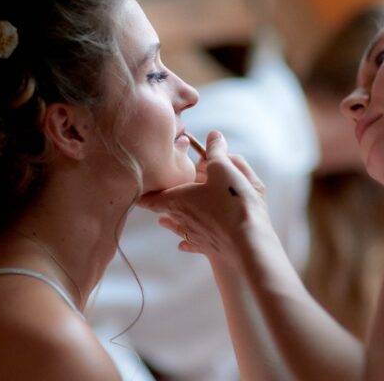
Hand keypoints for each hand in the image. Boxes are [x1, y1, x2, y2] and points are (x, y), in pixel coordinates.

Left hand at [137, 130, 269, 265]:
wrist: (248, 243)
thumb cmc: (231, 203)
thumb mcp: (224, 168)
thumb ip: (216, 151)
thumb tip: (213, 135)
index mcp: (179, 199)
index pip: (152, 197)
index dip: (144, 193)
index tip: (136, 192)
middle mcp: (182, 219)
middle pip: (164, 211)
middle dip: (160, 204)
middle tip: (153, 200)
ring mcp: (195, 236)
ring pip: (176, 228)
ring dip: (170, 223)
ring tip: (163, 221)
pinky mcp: (210, 248)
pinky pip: (192, 245)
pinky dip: (186, 244)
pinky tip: (181, 245)